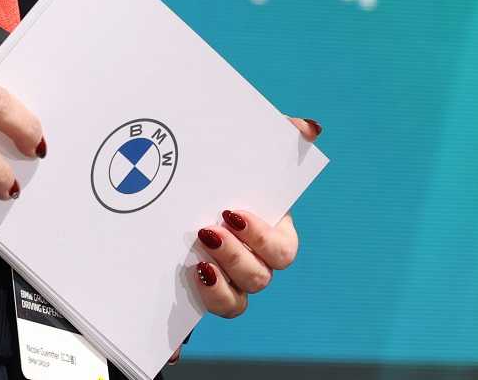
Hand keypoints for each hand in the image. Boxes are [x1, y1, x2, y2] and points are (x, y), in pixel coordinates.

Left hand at [167, 114, 319, 365]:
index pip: (282, 250)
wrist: (175, 187)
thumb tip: (308, 129)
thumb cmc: (222, 172)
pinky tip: (169, 348)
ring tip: (195, 266)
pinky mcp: (190, 299)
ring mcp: (222, 284)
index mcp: (269, 234)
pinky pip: (191, 330)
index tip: (234, 213)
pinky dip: (180, 344)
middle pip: (258, 279)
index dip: (263, 238)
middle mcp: (250, 264)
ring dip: (218, 293)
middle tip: (207, 233)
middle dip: (236, 259)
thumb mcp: (247, 150)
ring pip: (234, 306)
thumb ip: (280, 136)